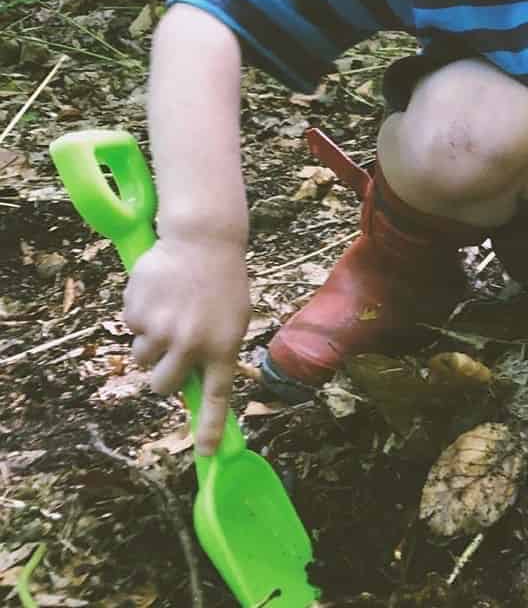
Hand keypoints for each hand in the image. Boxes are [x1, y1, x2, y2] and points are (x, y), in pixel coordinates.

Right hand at [123, 237, 249, 454]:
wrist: (203, 239)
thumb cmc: (222, 281)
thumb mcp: (232, 318)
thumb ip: (215, 351)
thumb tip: (194, 387)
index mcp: (222, 345)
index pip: (216, 396)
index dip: (210, 427)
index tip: (207, 453)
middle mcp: (191, 343)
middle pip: (162, 386)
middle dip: (161, 375)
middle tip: (170, 353)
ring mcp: (161, 328)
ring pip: (142, 357)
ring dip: (150, 341)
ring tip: (170, 310)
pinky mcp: (138, 312)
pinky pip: (130, 328)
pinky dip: (140, 315)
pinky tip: (159, 292)